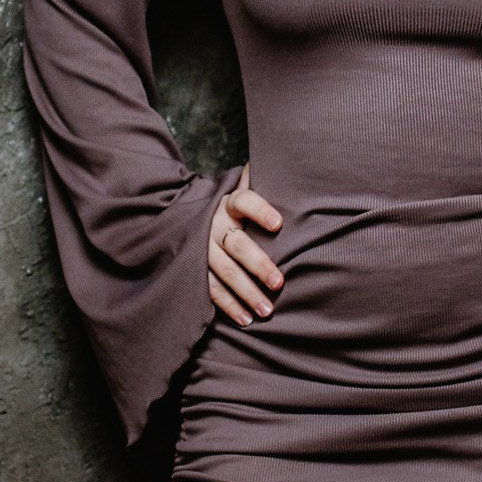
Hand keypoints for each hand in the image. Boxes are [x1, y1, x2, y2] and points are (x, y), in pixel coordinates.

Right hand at [207, 165, 283, 327]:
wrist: (183, 217)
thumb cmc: (231, 206)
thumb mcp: (242, 188)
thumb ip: (265, 178)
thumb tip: (298, 161)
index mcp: (228, 203)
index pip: (245, 202)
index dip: (261, 210)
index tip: (279, 223)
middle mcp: (213, 225)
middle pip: (237, 246)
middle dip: (258, 265)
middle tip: (280, 282)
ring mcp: (201, 250)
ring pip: (224, 273)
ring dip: (246, 293)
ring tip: (267, 310)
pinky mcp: (194, 270)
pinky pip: (211, 291)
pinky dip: (228, 306)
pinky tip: (246, 320)